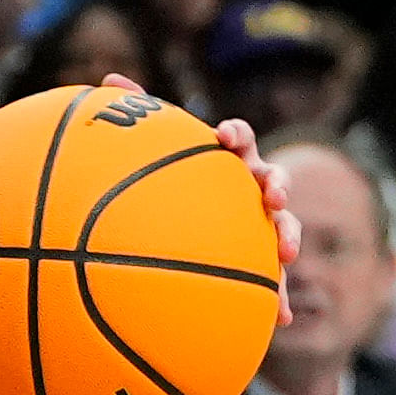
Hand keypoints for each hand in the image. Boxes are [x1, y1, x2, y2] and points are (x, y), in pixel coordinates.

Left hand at [99, 76, 302, 321]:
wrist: (184, 228)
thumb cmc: (170, 182)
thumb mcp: (152, 151)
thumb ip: (136, 113)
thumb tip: (106, 76)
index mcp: (226, 160)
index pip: (238, 138)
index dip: (235, 135)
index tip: (223, 138)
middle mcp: (250, 188)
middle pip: (273, 179)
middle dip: (277, 185)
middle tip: (272, 195)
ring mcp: (261, 224)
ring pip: (285, 226)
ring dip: (289, 235)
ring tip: (287, 253)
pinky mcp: (263, 260)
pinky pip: (274, 280)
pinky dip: (279, 297)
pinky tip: (282, 318)